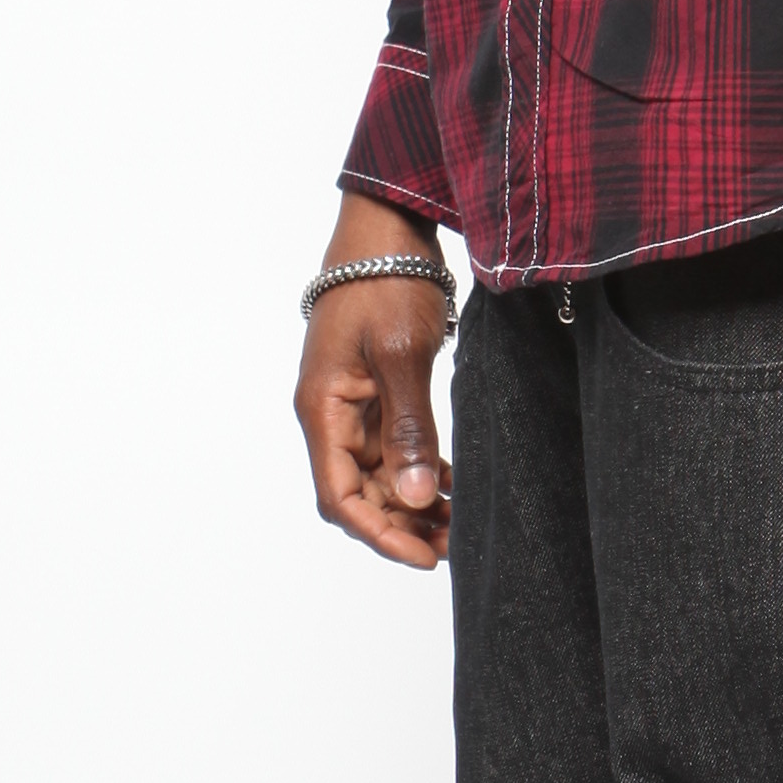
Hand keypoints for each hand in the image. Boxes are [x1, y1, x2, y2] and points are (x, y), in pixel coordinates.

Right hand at [295, 198, 454, 568]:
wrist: (387, 225)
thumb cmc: (387, 280)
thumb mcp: (402, 355)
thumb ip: (408, 429)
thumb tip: (411, 498)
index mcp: (323, 408)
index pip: (340, 497)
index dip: (379, 534)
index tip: (425, 556)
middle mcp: (330, 413)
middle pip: (357, 494)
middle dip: (401, 526)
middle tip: (454, 545)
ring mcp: (351, 403)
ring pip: (377, 475)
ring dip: (412, 503)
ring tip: (458, 523)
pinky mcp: (374, 390)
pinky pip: (391, 447)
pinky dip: (418, 470)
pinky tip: (452, 484)